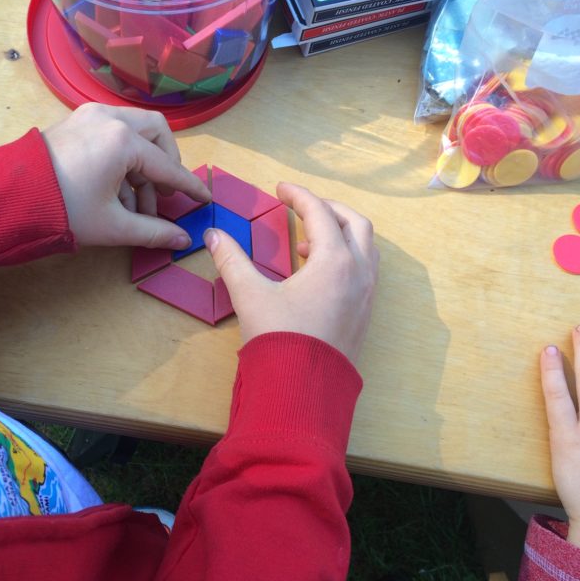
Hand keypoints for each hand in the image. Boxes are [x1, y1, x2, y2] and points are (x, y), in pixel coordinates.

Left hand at [42, 103, 209, 249]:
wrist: (7, 197)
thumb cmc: (63, 210)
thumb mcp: (113, 226)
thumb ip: (154, 232)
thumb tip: (183, 240)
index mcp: (123, 141)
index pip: (168, 167)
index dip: (189, 186)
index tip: (204, 198)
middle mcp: (111, 119)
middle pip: (157, 133)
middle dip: (166, 163)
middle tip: (164, 194)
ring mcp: (91, 116)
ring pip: (135, 131)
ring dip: (143, 166)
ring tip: (137, 206)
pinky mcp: (76, 122)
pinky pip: (113, 134)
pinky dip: (123, 159)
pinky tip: (118, 192)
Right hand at [205, 183, 378, 361]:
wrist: (304, 391)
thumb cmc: (280, 339)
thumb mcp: (250, 295)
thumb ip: (231, 260)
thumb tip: (213, 235)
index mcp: (334, 261)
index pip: (320, 213)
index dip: (298, 195)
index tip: (280, 189)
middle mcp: (358, 273)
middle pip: (354, 223)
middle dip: (328, 209)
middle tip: (301, 208)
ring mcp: (366, 295)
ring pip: (365, 247)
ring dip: (340, 234)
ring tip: (305, 245)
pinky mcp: (364, 314)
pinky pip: (364, 271)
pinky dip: (345, 258)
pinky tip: (317, 275)